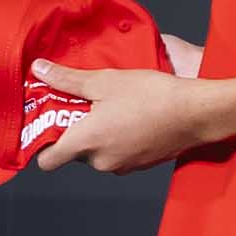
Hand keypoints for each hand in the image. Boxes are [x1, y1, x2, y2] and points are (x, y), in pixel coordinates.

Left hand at [29, 57, 233, 176]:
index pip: (48, 161)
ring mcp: (123, 166)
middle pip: (74, 152)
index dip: (43, 145)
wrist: (196, 112)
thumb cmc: (152, 95)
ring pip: (98, 152)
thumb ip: (67, 79)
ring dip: (99, 134)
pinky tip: (131, 115)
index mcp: (86, 143)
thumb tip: (39, 70)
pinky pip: (119, 153)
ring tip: (110, 106)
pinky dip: (118, 138)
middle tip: (84, 103)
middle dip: (76, 130)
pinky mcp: (141, 165)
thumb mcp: (104, 80)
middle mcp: (101, 161)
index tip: (47, 125)